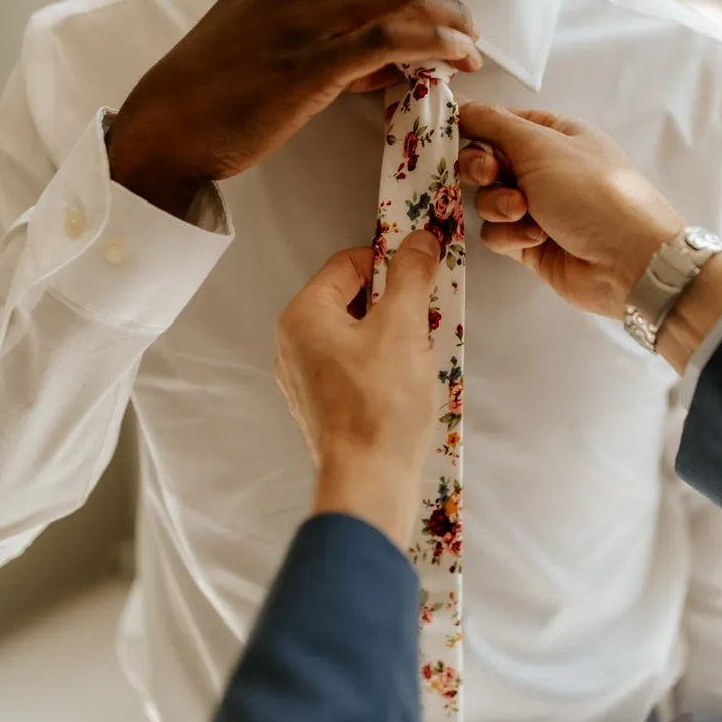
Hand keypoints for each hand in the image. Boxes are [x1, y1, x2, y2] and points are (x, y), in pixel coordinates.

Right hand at [107, 0, 480, 217]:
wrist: (170, 127)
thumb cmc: (216, 94)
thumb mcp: (268, 42)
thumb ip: (327, 37)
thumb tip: (391, 56)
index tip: (438, 13)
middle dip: (440, 4)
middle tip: (467, 34)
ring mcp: (303, 16)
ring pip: (401, 0)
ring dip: (448, 24)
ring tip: (471, 50)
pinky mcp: (313, 60)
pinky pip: (392, 38)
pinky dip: (435, 43)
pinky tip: (457, 58)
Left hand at [274, 230, 440, 548]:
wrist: (369, 480)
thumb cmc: (380, 404)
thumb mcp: (403, 326)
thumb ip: (411, 276)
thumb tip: (420, 241)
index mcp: (303, 316)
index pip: (348, 264)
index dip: (389, 260)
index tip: (423, 269)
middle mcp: (294, 344)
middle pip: (352, 300)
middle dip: (394, 303)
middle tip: (426, 316)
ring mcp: (306, 379)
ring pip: (357, 335)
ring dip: (393, 336)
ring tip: (420, 353)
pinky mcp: (324, 407)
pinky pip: (356, 368)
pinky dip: (384, 366)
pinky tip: (407, 383)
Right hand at [458, 104, 683, 318]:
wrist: (628, 260)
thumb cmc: (593, 192)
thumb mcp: (540, 145)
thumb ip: (493, 123)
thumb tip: (459, 101)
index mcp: (553, 134)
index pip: (498, 123)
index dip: (474, 129)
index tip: (453, 135)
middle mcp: (545, 168)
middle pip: (486, 162)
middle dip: (481, 169)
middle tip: (491, 175)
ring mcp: (537, 207)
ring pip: (487, 200)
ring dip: (499, 206)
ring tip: (525, 212)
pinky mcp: (530, 243)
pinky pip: (498, 234)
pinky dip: (511, 236)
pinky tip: (537, 238)